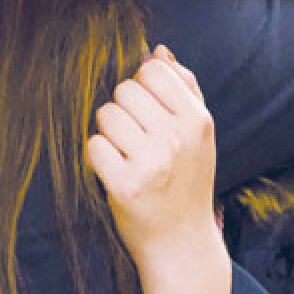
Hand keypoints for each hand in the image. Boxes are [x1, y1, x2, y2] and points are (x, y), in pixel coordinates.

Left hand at [87, 45, 218, 266]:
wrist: (181, 242)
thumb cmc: (188, 180)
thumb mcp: (200, 134)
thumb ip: (184, 88)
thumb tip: (157, 51)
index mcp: (198, 120)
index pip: (152, 71)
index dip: (143, 87)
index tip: (149, 112)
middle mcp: (177, 138)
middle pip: (124, 90)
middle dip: (124, 110)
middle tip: (137, 139)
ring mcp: (151, 162)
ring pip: (106, 115)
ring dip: (109, 133)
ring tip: (127, 155)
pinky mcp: (123, 186)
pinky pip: (93, 146)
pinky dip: (98, 158)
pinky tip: (115, 171)